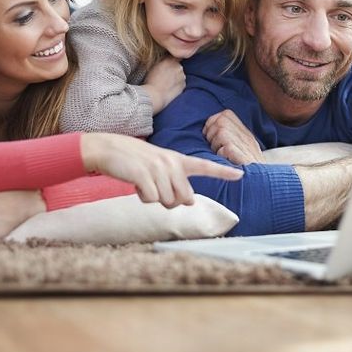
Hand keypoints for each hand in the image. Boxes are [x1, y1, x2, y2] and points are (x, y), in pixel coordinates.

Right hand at [81, 134, 242, 207]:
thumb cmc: (135, 161)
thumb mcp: (158, 167)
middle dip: (171, 200)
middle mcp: (172, 163)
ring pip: (168, 202)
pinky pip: (152, 199)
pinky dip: (143, 197)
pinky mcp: (144, 175)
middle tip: (156, 188)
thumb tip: (188, 203)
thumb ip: (175, 182)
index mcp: (177, 159)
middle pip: (184, 199)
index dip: (223, 172)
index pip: (205, 166)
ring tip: (144, 183)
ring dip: (154, 198)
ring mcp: (158, 168)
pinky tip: (136, 185)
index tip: (241, 174)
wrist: (109, 149)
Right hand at [143, 56, 184, 113]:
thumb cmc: (150, 82)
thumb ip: (163, 62)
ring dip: (176, 78)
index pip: (175, 57)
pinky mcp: (184, 85)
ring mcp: (182, 76)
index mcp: (169, 60)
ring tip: (167, 84)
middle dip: (174, 70)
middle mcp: (178, 66)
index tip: (168, 66)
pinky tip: (170, 89)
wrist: (154, 96)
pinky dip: (177, 85)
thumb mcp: (154, 67)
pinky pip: (181, 83)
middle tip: (166, 77)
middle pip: (178, 66)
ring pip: (180, 75)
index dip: (172, 61)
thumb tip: (167, 62)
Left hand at [203, 109, 263, 164]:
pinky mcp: (243, 156)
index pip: (226, 114)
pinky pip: (224, 148)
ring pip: (221, 133)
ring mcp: (245, 145)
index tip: (210, 135)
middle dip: (211, 133)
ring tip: (219, 154)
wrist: (261, 183)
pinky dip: (220, 154)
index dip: (213, 122)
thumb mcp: (242, 149)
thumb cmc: (246, 169)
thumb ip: (230, 136)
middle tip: (213, 146)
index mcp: (245, 132)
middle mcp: (246, 136)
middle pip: (221, 121)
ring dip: (215, 144)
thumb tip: (208, 129)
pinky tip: (224, 160)